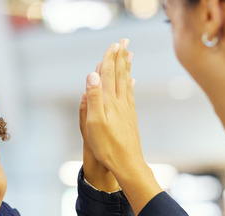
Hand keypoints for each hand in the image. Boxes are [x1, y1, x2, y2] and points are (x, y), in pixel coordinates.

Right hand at [83, 38, 160, 213]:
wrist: (128, 164)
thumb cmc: (107, 146)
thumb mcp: (94, 123)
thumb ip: (94, 97)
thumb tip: (92, 74)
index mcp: (109, 102)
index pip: (108, 74)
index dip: (109, 58)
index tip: (113, 44)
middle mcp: (120, 102)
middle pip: (119, 75)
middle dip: (120, 57)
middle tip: (124, 41)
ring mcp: (127, 109)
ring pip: (125, 82)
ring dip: (126, 67)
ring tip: (129, 54)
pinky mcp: (130, 117)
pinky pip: (129, 95)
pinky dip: (129, 84)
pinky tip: (131, 81)